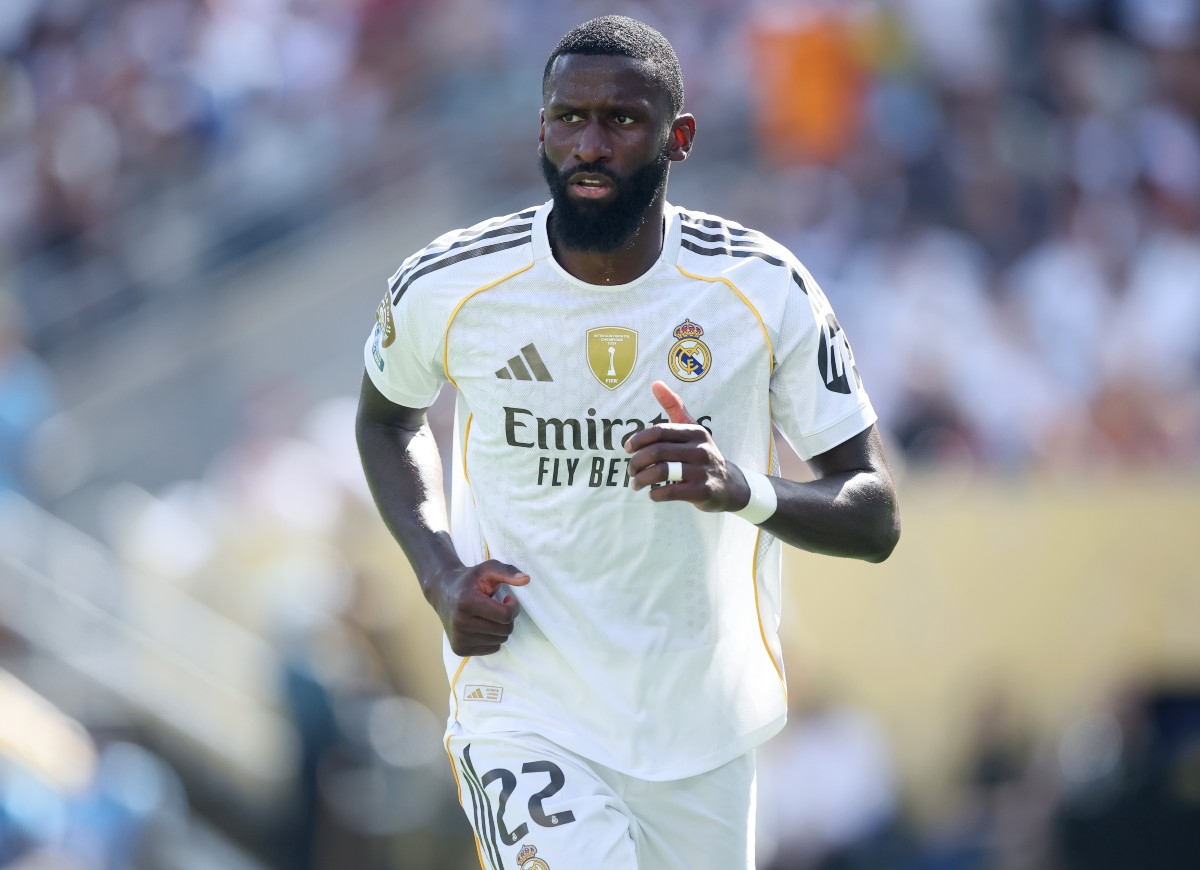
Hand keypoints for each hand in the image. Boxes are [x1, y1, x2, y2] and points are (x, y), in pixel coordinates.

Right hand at [426, 560, 529, 655]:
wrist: (442, 592)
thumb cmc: (469, 580)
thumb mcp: (488, 569)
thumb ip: (508, 572)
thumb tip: (526, 579)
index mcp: (467, 602)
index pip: (505, 615)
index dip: (513, 607)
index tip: (508, 599)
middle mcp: (460, 623)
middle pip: (504, 630)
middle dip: (507, 618)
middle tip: (498, 607)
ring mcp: (459, 638)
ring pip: (499, 641)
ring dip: (499, 628)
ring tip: (488, 616)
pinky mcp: (459, 649)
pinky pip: (492, 649)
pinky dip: (492, 638)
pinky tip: (482, 626)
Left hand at [624, 380, 749, 512]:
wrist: (729, 485)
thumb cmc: (701, 454)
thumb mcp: (692, 428)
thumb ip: (674, 406)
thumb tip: (655, 383)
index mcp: (695, 432)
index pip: (660, 431)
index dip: (639, 439)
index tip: (628, 448)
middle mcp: (700, 449)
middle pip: (657, 452)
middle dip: (637, 462)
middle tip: (630, 470)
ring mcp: (702, 471)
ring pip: (662, 472)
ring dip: (642, 479)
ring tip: (635, 484)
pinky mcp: (702, 491)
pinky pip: (671, 491)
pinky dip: (656, 493)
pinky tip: (652, 493)